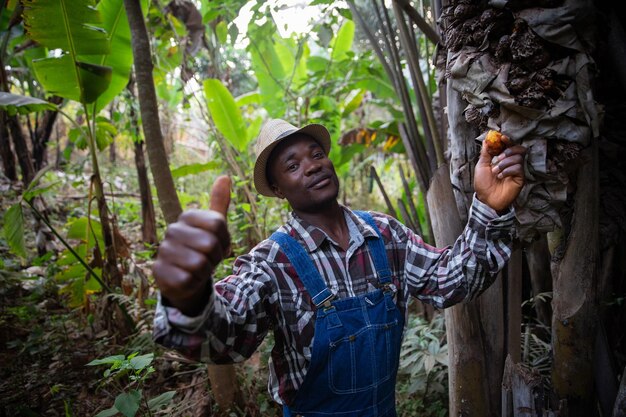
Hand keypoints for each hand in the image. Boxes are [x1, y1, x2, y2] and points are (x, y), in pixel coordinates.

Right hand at [153, 175, 231, 314]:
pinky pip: (189, 280)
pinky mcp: (159, 272)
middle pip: (210, 245)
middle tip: (207, 259)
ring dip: (204, 272)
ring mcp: (163, 250)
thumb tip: (225, 177)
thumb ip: (219, 203)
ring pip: (200, 264)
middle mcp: (172, 230)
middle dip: (215, 257)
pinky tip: (188, 279)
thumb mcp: (214, 227)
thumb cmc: (201, 249)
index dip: (224, 240)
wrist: (184, 276)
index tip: (218, 244)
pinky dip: (194, 283)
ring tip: (197, 269)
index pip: (218, 224)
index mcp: (187, 217)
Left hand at [474, 135, 525, 212]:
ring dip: (505, 163)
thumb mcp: (481, 166)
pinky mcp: (520, 178)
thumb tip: (487, 140)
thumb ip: (485, 153)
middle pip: (519, 149)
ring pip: (518, 158)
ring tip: (496, 172)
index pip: (509, 146)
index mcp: (502, 159)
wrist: (486, 199)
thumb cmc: (483, 184)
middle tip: (499, 157)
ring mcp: (517, 171)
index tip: (502, 137)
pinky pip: (518, 168)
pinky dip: (508, 170)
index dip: (507, 140)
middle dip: (509, 150)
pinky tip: (501, 177)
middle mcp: (511, 163)